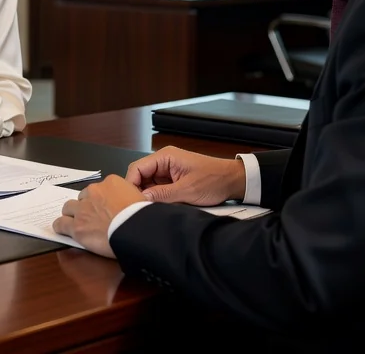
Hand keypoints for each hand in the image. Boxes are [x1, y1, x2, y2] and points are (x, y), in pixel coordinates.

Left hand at [52, 176, 145, 258]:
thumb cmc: (143, 217)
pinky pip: (60, 224)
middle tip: (93, 218)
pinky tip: (63, 230)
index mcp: (111, 183)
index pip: (99, 188)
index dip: (100, 200)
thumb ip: (130, 197)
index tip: (104, 208)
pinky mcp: (76, 226)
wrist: (137, 230)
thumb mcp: (141, 198)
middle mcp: (94, 192)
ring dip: (72, 214)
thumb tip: (131, 203)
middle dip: (86, 206)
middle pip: (82, 197)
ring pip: (68, 208)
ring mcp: (83, 209)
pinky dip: (61, 227)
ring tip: (77, 223)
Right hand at [125, 146, 244, 205]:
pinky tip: (158, 206)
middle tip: (139, 207)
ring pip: (147, 184)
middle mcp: (163, 162)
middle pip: (140, 176)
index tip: (131, 200)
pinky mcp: (172, 180)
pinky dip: (156, 198)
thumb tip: (141, 199)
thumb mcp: (187, 190)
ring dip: (148, 196)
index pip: (137, 168)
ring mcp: (167, 171)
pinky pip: (157, 189)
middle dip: (138, 191)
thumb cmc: (214, 180)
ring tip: (150, 208)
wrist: (233, 181)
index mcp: (165, 156)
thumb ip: (162, 195)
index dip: (131, 184)